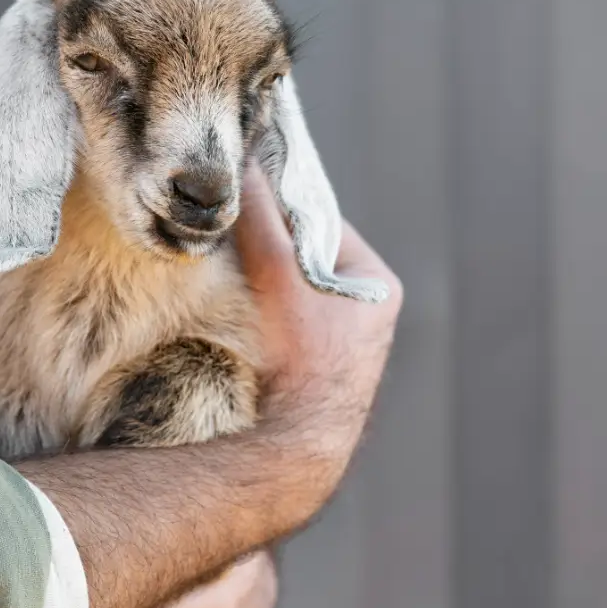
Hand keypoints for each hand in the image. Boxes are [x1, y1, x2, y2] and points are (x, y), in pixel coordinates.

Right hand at [235, 165, 401, 487]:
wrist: (297, 444)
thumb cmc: (298, 356)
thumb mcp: (276, 272)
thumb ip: (259, 216)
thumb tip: (243, 163)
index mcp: (376, 284)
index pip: (322, 222)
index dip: (280, 210)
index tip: (243, 203)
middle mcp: (369, 315)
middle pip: (307, 258)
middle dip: (269, 248)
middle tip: (229, 239)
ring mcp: (347, 348)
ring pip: (295, 294)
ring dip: (262, 285)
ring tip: (230, 279)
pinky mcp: (321, 374)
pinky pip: (289, 328)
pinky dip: (264, 318)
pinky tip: (239, 320)